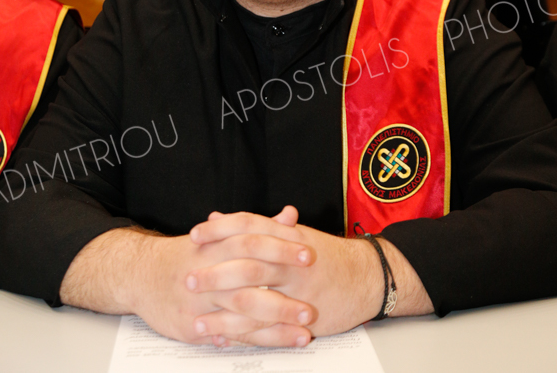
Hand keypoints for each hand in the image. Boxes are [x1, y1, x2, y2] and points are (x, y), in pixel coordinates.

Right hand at [61, 213, 313, 346]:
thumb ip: (258, 226)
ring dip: (274, 327)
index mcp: (216, 245)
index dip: (281, 248)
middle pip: (248, 284)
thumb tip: (290, 215)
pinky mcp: (190, 327)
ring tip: (303, 333)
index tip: (309, 255)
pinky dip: (250, 341)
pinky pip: (225, 336)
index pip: (252, 242)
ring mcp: (198, 302)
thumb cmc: (188, 253)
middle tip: (311, 307)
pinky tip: (274, 345)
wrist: (140, 273)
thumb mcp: (219, 234)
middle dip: (282, 298)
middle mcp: (207, 273)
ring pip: (240, 316)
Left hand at [187, 208, 382, 344]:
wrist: (368, 277)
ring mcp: (298, 288)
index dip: (220, 230)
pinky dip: (243, 334)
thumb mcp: (293, 234)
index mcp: (287, 234)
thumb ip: (254, 227)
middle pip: (247, 262)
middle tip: (188, 278)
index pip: (249, 225)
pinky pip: (268, 326)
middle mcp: (291, 258)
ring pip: (255, 297)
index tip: (195, 235)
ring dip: (223, 311)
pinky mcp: (303, 315)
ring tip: (197, 318)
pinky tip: (223, 338)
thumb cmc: (327, 255)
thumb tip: (218, 217)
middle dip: (215, 272)